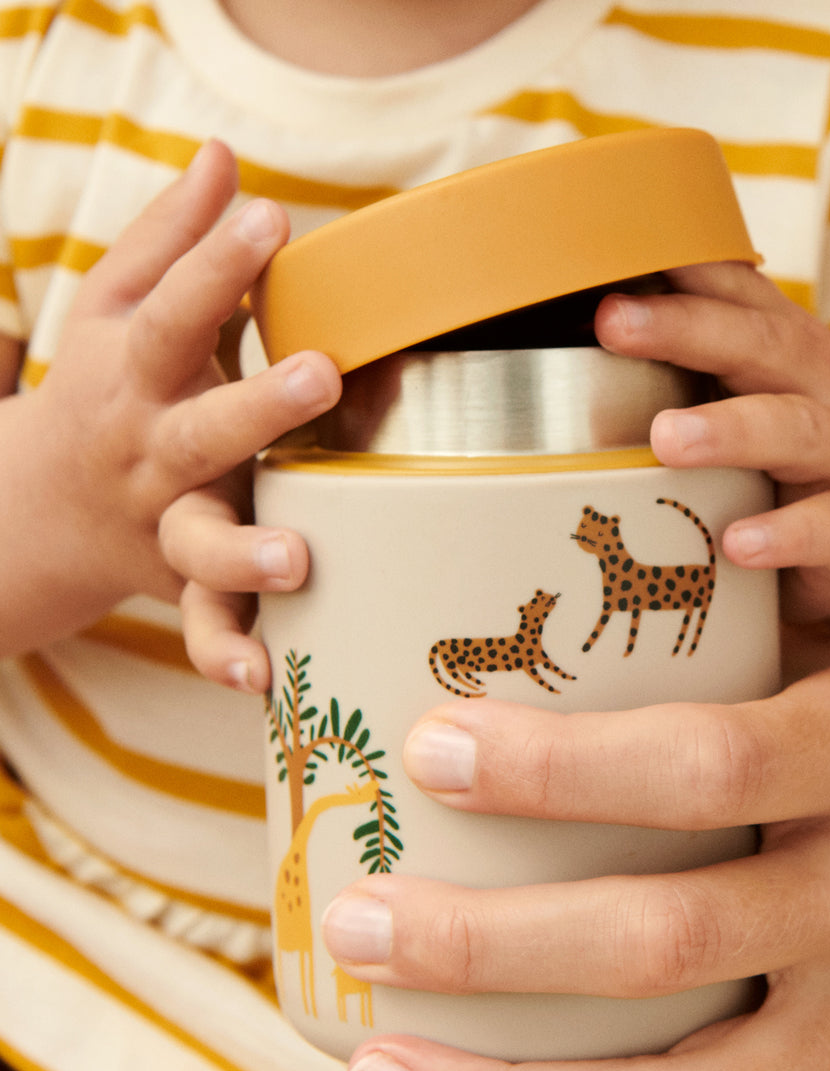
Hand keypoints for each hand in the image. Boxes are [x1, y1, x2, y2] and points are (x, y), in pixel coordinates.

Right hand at [6, 139, 339, 655]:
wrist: (32, 510)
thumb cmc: (100, 389)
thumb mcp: (115, 311)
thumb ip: (172, 241)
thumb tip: (223, 155)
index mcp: (135, 370)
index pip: (175, 310)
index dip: (219, 265)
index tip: (275, 218)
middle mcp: (150, 448)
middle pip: (201, 425)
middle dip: (258, 401)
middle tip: (323, 373)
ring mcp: (162, 521)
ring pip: (199, 541)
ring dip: (245, 551)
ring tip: (297, 558)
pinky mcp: (180, 583)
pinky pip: (203, 625)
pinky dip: (227, 655)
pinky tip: (263, 682)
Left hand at [595, 262, 829, 625]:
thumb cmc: (778, 450)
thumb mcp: (740, 391)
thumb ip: (682, 356)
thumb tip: (573, 318)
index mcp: (783, 344)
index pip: (735, 289)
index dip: (680, 265)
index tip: (610, 248)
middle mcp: (818, 388)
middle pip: (762, 345)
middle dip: (687, 329)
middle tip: (613, 322)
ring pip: (795, 430)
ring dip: (730, 431)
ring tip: (666, 439)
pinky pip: (826, 527)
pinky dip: (783, 534)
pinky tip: (736, 543)